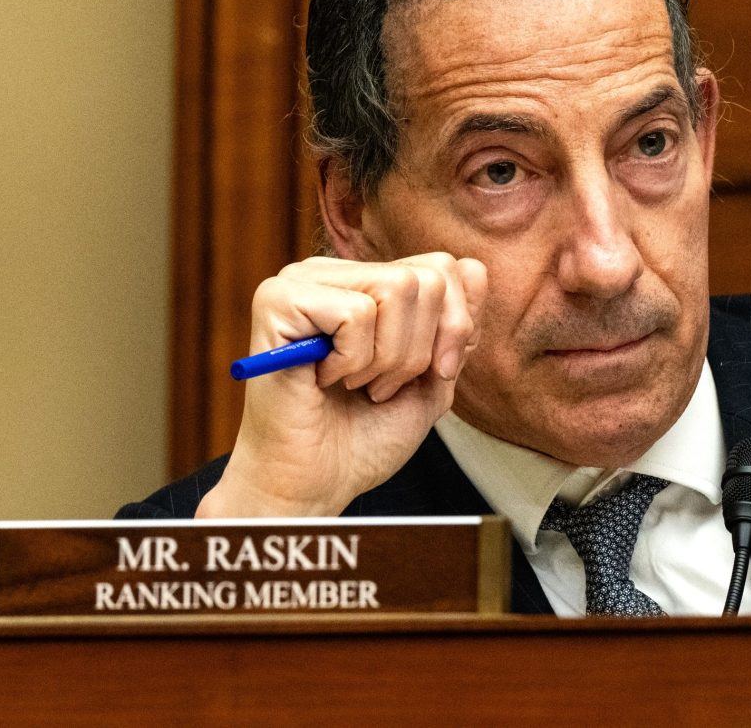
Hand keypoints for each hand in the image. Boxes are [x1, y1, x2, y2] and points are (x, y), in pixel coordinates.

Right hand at [195, 253, 486, 516]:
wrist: (314, 483)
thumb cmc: (365, 436)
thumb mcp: (433, 377)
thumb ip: (456, 326)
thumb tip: (474, 267)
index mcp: (366, 281)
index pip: (445, 267)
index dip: (454, 328)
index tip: (432, 375)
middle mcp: (332, 271)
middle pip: (427, 277)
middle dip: (419, 349)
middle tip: (381, 386)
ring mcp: (300, 280)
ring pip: (398, 288)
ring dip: (387, 358)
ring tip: (354, 383)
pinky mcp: (276, 300)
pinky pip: (356, 313)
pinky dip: (352, 362)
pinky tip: (323, 379)